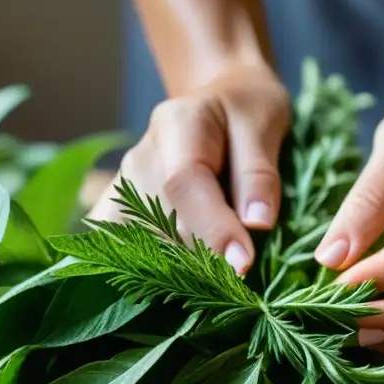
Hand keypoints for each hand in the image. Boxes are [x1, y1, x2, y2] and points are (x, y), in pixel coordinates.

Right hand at [89, 63, 289, 274]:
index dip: (212, 228)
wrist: (219, 102)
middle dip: (203, 256)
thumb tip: (257, 222)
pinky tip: (171, 280)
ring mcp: (124, 185)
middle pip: (162, 220)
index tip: (242, 263)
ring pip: (144, 243)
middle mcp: (141, 157)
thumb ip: (259, 173)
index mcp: (177, 124)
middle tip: (239, 274)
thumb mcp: (265, 124)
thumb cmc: (246, 112)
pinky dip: (146, 269)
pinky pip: (123, 248)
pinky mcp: (118, 208)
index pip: (184, 182)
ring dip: (180, 268)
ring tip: (215, 275)